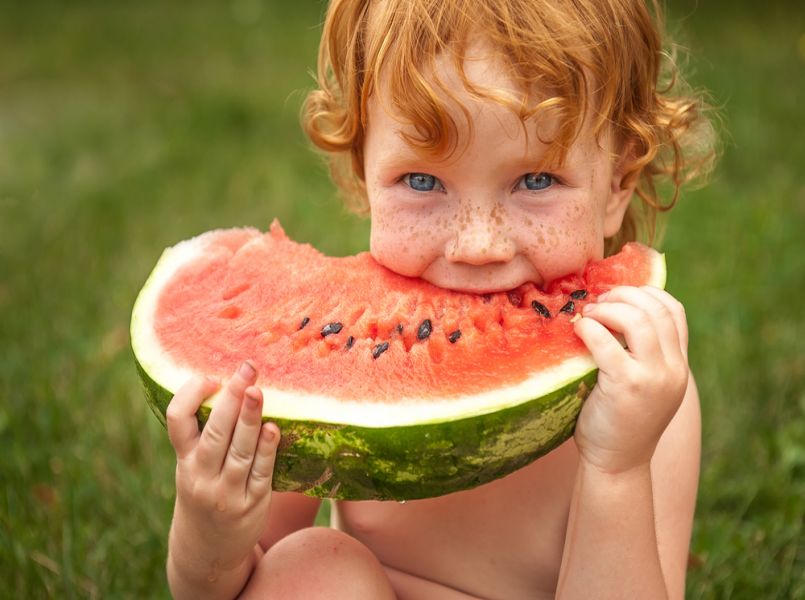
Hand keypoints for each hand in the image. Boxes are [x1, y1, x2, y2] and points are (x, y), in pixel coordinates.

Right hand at [166, 361, 279, 576]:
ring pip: (239, 451)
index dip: (191, 394)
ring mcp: (226, 492)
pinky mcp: (251, 505)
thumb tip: (231, 386)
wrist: (206, 552)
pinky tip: (274, 429)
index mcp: (184, 460)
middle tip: (246, 370)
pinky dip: (267, 450)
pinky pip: (261, 473)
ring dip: (250, 419)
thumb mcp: (192, 466)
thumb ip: (204, 435)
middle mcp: (201, 475)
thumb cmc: (203, 493)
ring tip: (259, 391)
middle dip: (231, 398)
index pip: (177, 420)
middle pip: (215, 431)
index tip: (211, 376)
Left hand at [572, 286, 688, 473]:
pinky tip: (578, 330)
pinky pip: (606, 343)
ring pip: (637, 319)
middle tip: (597, 301)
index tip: (618, 294)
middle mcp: (673, 370)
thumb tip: (612, 310)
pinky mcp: (627, 386)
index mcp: (678, 366)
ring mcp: (653, 378)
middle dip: (623, 295)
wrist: (617, 464)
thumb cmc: (620, 421)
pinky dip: (590, 328)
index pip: (675, 310)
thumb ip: (640, 353)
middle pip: (655, 309)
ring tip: (588, 314)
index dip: (646, 292)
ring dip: (608, 308)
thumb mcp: (643, 383)